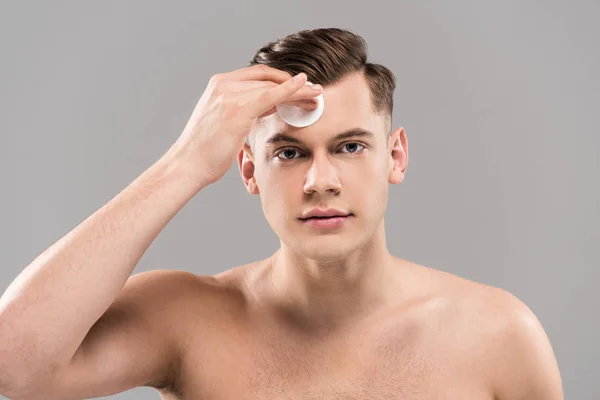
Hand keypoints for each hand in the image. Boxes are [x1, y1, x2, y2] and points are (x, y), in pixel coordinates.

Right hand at [167, 65, 322, 184]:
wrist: (188, 165)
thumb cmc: (206, 150)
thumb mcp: (227, 123)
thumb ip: (247, 109)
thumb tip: (272, 105)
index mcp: (219, 84)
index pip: (257, 75)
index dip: (281, 80)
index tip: (300, 88)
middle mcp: (223, 84)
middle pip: (267, 78)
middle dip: (294, 85)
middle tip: (315, 93)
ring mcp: (229, 95)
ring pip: (272, 86)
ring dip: (298, 91)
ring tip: (317, 97)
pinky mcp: (237, 109)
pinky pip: (270, 95)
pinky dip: (290, 90)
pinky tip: (305, 88)